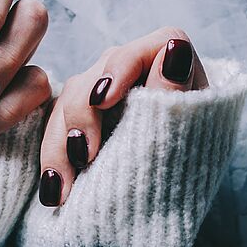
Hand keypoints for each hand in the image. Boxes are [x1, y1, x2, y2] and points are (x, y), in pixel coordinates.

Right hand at [38, 27, 208, 205]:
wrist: (174, 196)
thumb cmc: (192, 158)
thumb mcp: (191, 129)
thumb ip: (176, 90)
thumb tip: (174, 50)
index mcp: (167, 62)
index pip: (141, 51)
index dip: (118, 70)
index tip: (104, 101)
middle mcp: (128, 71)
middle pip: (93, 78)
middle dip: (81, 116)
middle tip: (83, 155)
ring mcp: (99, 94)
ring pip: (65, 104)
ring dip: (59, 146)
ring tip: (62, 186)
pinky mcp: (78, 119)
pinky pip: (55, 130)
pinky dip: (53, 159)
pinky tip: (53, 189)